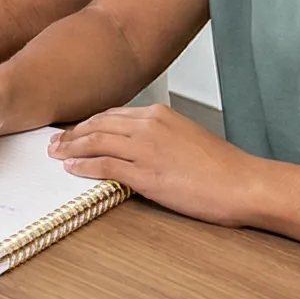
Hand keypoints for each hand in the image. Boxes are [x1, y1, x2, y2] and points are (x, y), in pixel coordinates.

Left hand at [47, 104, 268, 226]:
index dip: (89, 124)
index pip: (112, 115)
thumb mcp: (188, 138)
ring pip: (96, 142)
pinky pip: (106, 166)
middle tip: (55, 141)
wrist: (244, 183)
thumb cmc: (223, 167)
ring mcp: (146, 149)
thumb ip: (160, 137)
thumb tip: (140, 148)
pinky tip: (73, 170)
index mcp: (160, 115)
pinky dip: (84, 167)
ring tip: (56, 154)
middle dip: (73, 134)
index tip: (74, 131)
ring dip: (71, 149)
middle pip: (98, 125)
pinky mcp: (147, 174)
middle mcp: (149, 126)